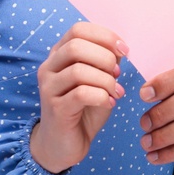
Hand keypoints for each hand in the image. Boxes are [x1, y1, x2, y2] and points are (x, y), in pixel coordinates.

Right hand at [30, 22, 128, 174]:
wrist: (63, 145)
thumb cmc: (83, 110)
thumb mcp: (98, 81)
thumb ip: (106, 63)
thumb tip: (120, 49)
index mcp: (59, 55)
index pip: (78, 30)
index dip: (105, 36)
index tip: (124, 50)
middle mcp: (49, 67)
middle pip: (76, 46)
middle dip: (105, 57)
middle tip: (118, 74)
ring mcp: (49, 88)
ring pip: (79, 70)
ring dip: (106, 80)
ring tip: (116, 92)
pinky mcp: (55, 109)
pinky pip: (81, 94)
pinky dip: (102, 96)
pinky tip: (109, 103)